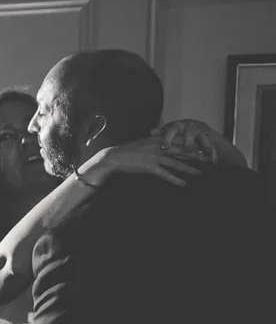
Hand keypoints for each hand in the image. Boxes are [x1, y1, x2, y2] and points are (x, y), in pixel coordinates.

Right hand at [85, 136, 205, 187]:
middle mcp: (159, 147)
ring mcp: (154, 157)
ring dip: (189, 168)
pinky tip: (183, 183)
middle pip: (182, 151)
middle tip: (209, 159)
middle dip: (196, 155)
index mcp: (159, 140)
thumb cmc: (128, 150)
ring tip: (200, 173)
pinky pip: (165, 174)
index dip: (192, 145)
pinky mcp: (149, 167)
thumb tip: (166, 143)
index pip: (180, 141)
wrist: (114, 157)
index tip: (203, 148)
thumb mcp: (144, 142)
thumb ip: (156, 142)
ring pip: (176, 163)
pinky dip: (174, 179)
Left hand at [157, 118, 244, 169]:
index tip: (164, 147)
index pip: (171, 131)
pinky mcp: (208, 138)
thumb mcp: (166, 132)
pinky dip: (213, 154)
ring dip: (205, 146)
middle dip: (189, 141)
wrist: (192, 126)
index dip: (168, 139)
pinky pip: (212, 146)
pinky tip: (214, 161)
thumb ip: (160, 133)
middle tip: (188, 148)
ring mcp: (200, 132)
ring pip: (203, 139)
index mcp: (177, 126)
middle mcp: (189, 127)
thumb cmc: (174, 132)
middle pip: (190, 133)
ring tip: (206, 153)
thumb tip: (151, 131)